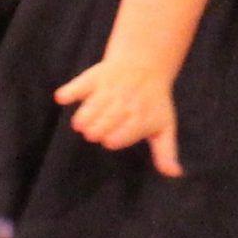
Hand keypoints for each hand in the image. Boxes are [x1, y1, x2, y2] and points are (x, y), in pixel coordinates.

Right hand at [56, 54, 181, 176]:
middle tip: (95, 132)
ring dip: (83, 118)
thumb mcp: (164, 127)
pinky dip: (71, 90)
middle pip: (105, 123)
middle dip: (97, 130)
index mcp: (142, 117)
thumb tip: (175, 174)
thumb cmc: (154, 103)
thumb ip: (166, 152)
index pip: (124, 133)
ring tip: (82, 125)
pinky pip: (81, 84)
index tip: (111, 140)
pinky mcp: (96, 76)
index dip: (115, 139)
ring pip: (92, 107)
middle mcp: (126, 102)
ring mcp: (110, 88)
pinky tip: (63, 98)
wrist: (146, 64)